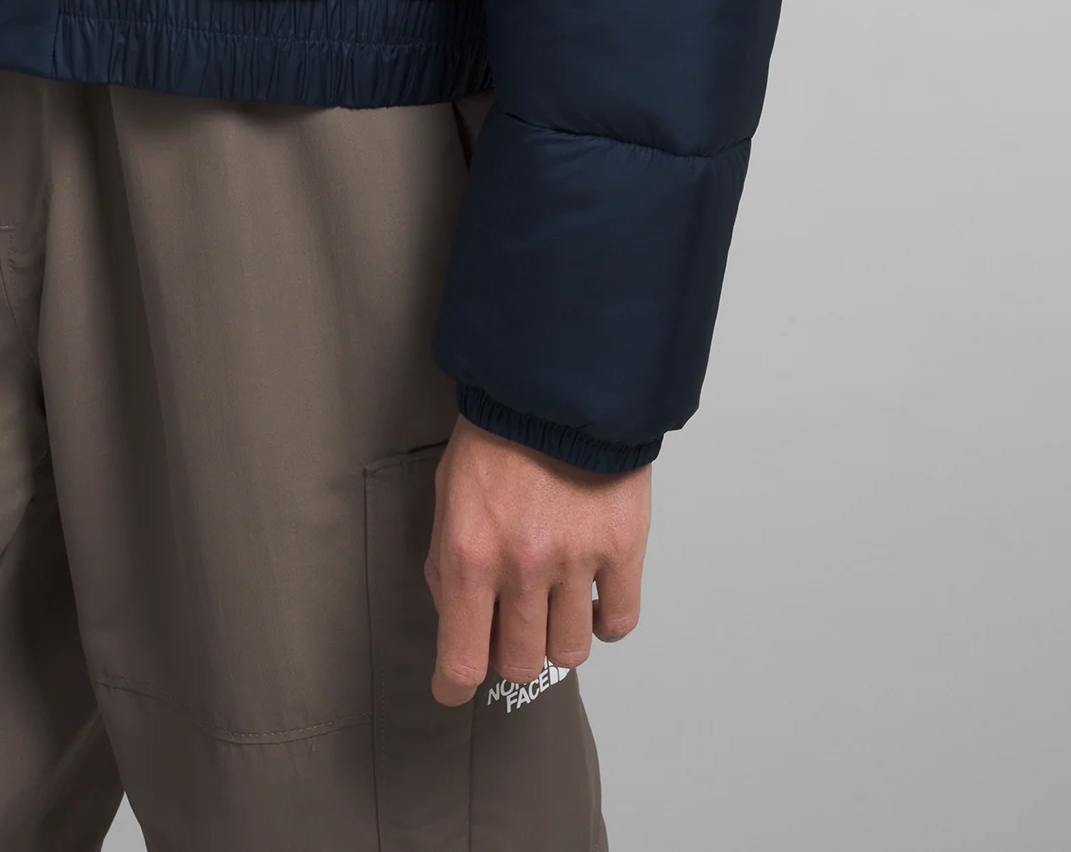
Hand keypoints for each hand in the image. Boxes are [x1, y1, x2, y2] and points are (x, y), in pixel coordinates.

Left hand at [425, 415, 652, 705]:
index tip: (454, 687)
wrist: (555, 384)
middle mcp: (523, 568)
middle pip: (519, 664)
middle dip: (509, 652)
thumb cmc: (496, 436)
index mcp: (471, 556)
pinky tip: (592, 596)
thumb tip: (458, 623)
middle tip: (510, 625)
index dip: (455, 685)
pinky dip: (605, 620)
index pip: (462, 660)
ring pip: (569, 652)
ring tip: (553, 603)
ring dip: (557, 636)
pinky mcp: (622, 548)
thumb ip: (448, 566)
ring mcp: (577, 561)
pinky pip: (619, 622)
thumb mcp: (448, 497)